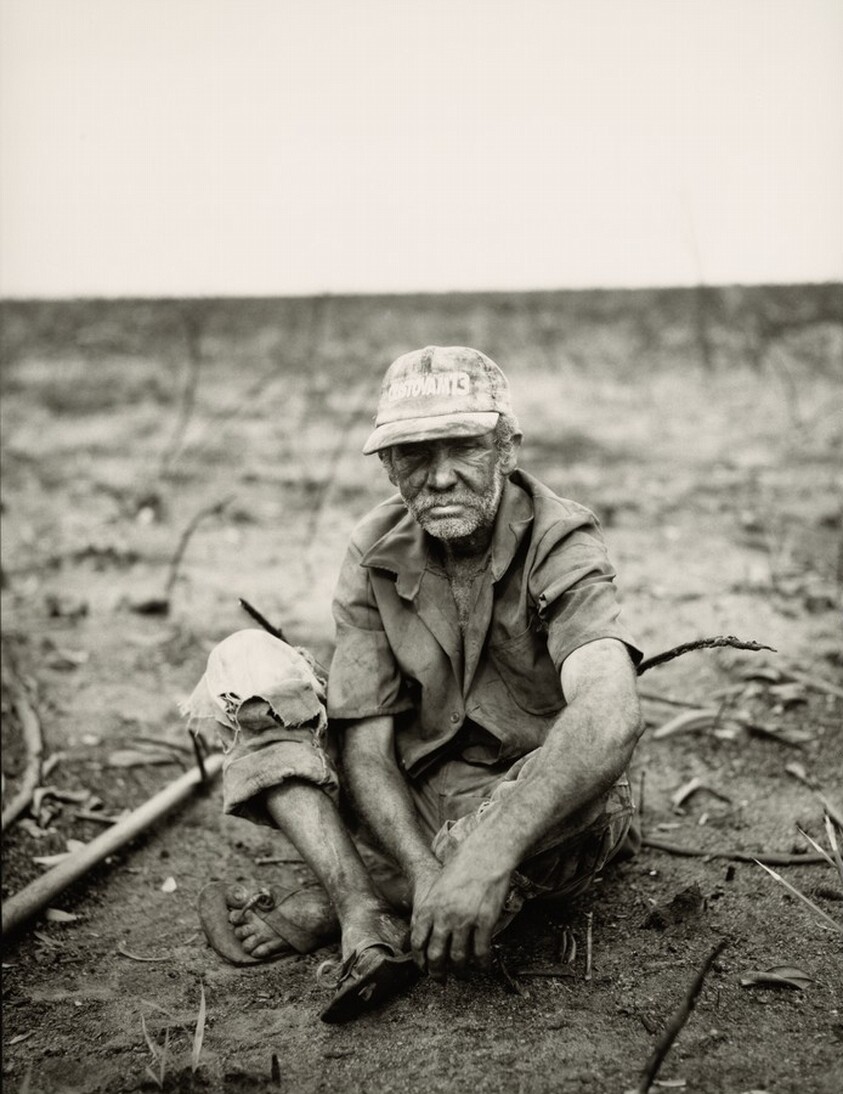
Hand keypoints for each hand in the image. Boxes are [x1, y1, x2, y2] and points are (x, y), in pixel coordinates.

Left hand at [410, 856, 510, 980]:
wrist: (484, 854)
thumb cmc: (460, 868)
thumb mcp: (436, 888)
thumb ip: (428, 910)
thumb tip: (422, 932)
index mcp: (428, 908)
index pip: (418, 944)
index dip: (420, 962)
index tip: (425, 968)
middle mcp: (444, 917)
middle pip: (436, 956)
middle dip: (437, 973)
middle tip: (442, 979)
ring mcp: (465, 920)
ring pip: (459, 958)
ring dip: (461, 971)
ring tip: (464, 974)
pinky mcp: (485, 921)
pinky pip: (481, 951)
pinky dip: (482, 964)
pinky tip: (484, 965)